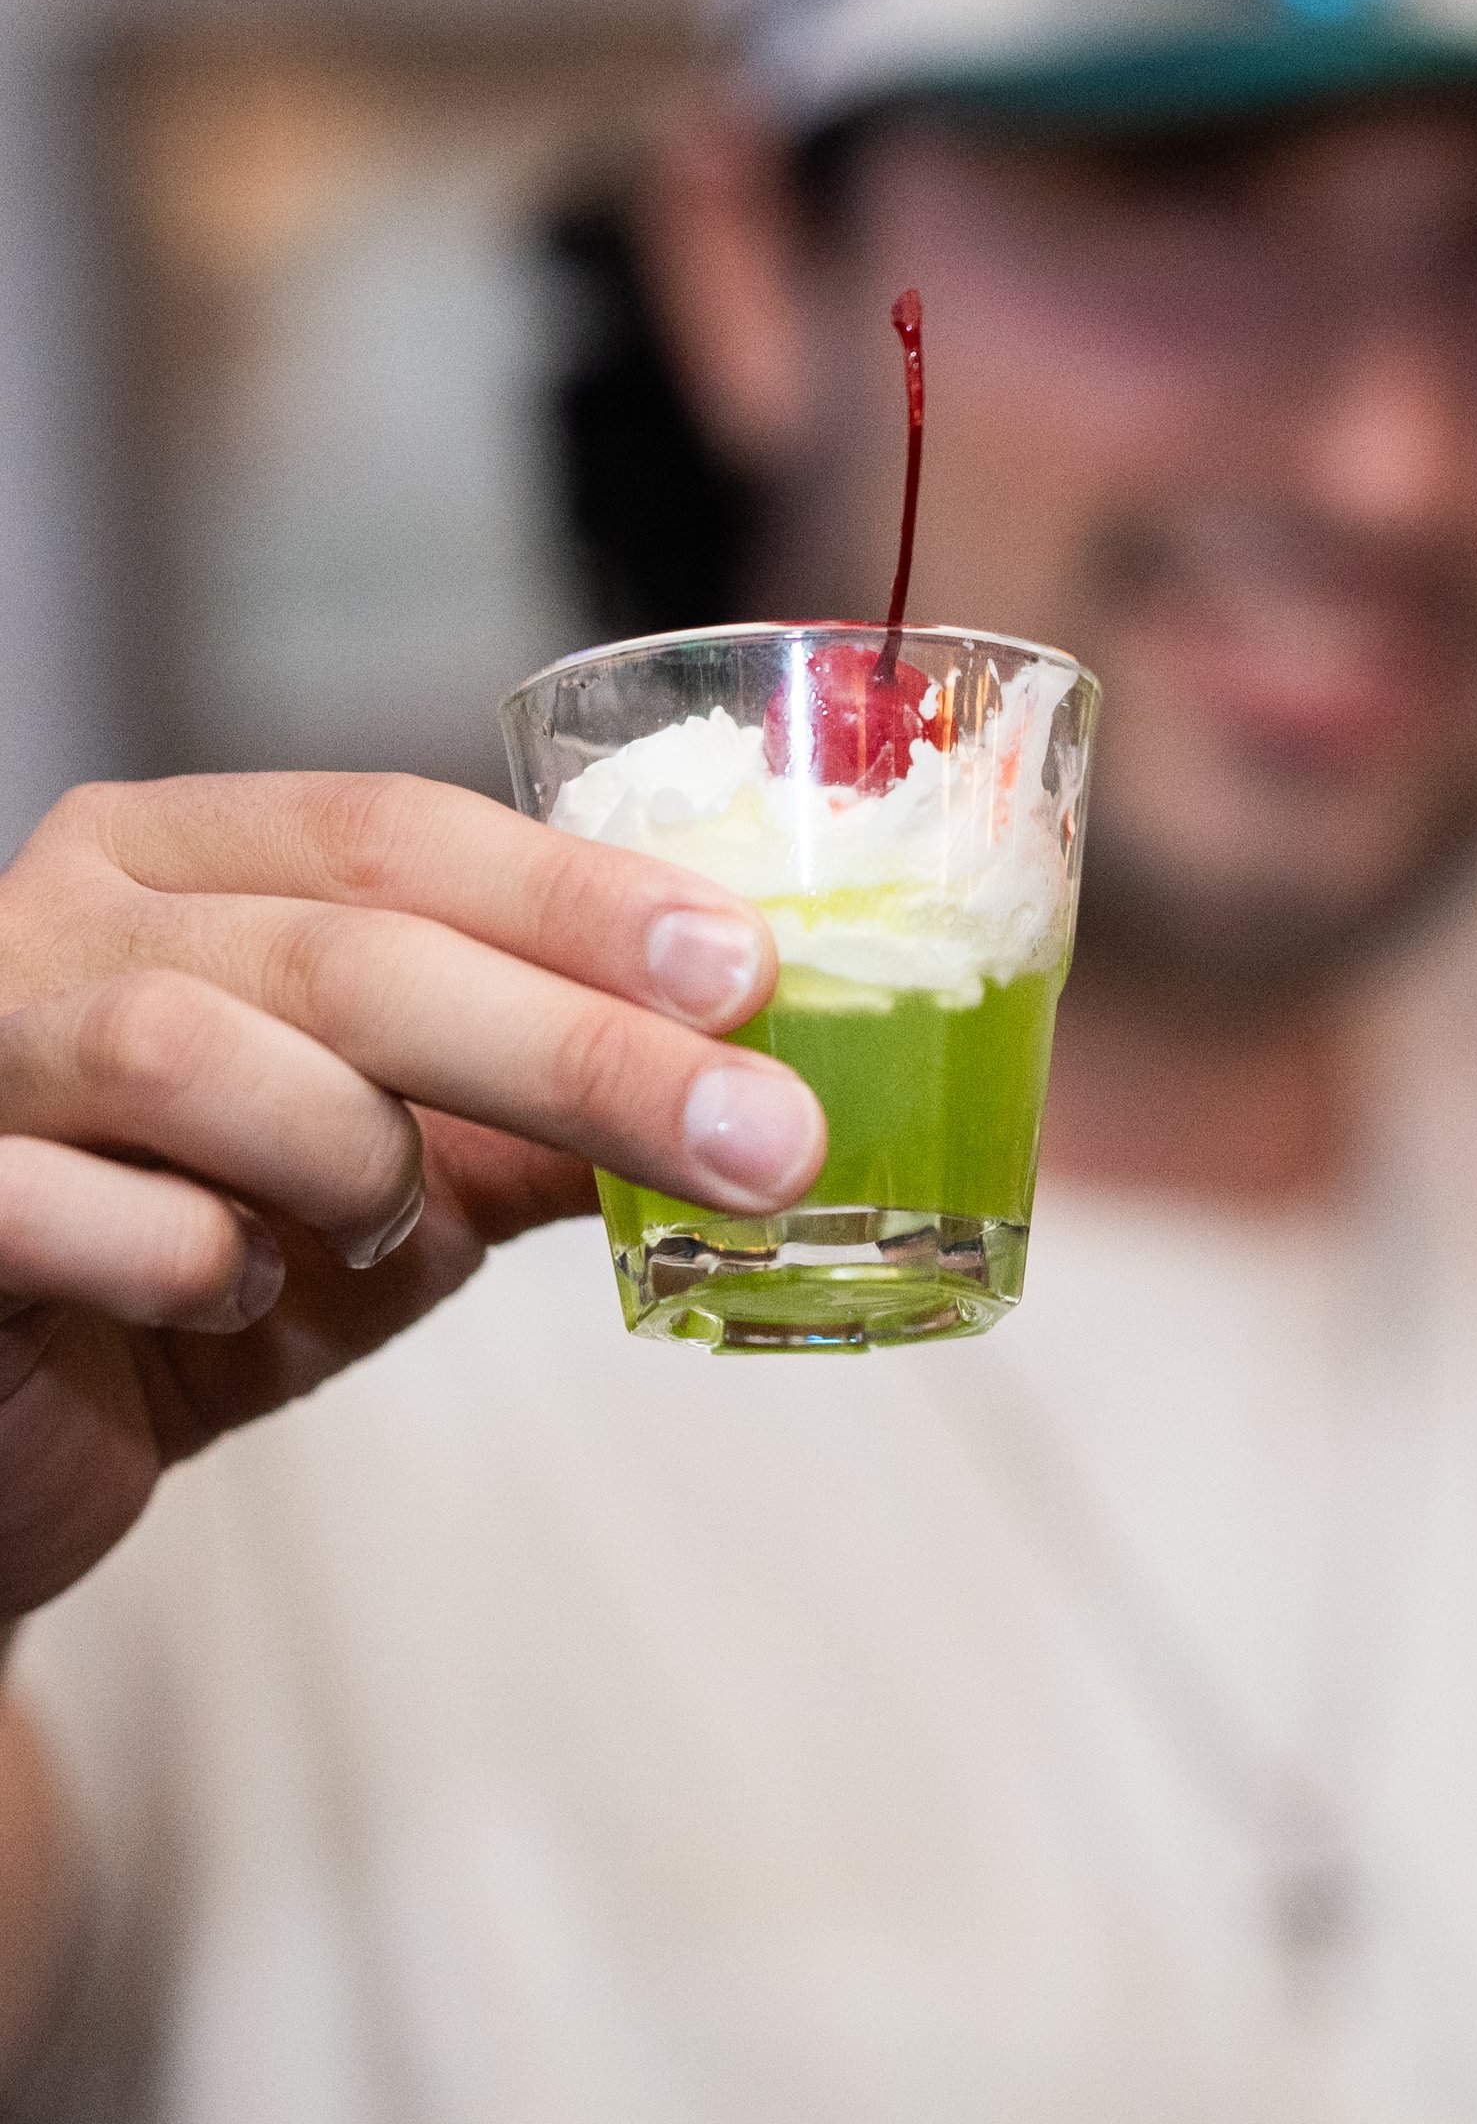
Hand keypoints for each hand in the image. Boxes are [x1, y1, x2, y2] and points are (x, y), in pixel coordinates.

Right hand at [0, 775, 821, 1620]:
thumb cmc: (177, 1261)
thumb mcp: (384, 1177)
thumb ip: (533, 1119)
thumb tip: (752, 1088)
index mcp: (175, 855)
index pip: (397, 831)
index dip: (579, 898)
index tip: (749, 972)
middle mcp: (61, 919)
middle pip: (344, 943)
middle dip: (575, 1046)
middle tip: (758, 1136)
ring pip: (190, 1045)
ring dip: (350, 1151)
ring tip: (392, 1225)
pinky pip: (58, 1205)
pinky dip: (188, 1257)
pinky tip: (239, 1292)